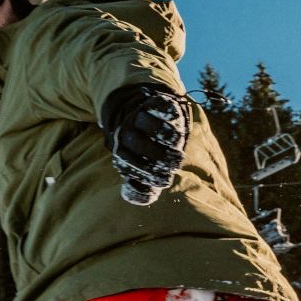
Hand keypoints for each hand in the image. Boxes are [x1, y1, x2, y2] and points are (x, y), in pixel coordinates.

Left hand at [101, 85, 191, 206]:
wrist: (147, 116)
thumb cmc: (148, 153)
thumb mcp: (142, 169)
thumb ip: (142, 187)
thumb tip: (143, 198)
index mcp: (121, 149)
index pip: (128, 160)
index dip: (147, 173)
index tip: (165, 180)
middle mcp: (126, 130)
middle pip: (136, 141)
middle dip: (158, 155)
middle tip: (175, 165)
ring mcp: (138, 114)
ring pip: (146, 122)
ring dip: (164, 136)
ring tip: (178, 148)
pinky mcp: (153, 102)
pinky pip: (159, 107)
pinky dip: (170, 117)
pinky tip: (180, 131)